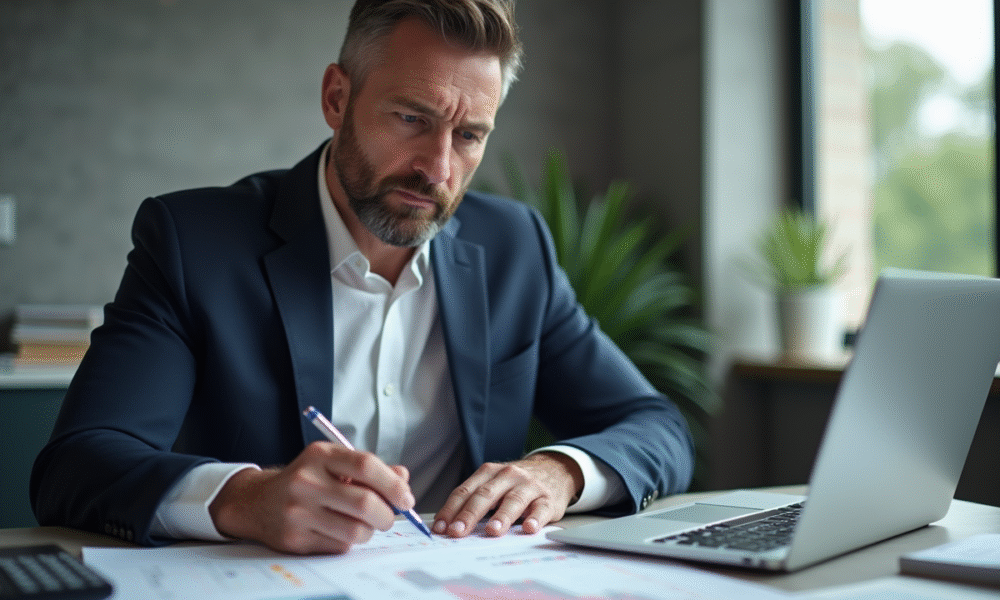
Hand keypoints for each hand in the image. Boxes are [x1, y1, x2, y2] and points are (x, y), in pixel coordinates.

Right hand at [208, 441, 414, 553]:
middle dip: (387, 514)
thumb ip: (369, 469)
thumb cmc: (305, 480)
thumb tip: (403, 478)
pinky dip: (348, 542)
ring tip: (363, 524)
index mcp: (320, 455)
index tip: (406, 497)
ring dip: (369, 531)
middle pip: (365, 502)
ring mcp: (298, 511)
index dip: (393, 484)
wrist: (257, 502)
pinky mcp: (295, 539)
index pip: (365, 465)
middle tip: (389, 516)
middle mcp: (306, 481)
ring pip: (356, 531)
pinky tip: (339, 531)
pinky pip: (339, 546)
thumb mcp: (333, 463)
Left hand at [431, 452, 583, 537]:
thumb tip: (448, 527)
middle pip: (486, 495)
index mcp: (489, 473)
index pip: (466, 491)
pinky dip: (535, 519)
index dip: (451, 509)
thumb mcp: (494, 484)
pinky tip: (529, 528)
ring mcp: (529, 486)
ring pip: (513, 501)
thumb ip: (474, 501)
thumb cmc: (516, 484)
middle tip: (458, 531)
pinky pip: (541, 509)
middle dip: (469, 514)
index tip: (441, 528)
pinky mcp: (548, 499)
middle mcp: (508, 476)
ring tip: (492, 531)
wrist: (554, 470)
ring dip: (502, 516)